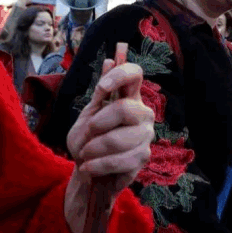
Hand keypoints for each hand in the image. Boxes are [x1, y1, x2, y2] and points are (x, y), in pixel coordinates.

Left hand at [64, 55, 152, 232]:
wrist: (89, 172)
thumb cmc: (88, 141)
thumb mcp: (87, 115)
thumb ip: (99, 94)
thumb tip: (108, 60)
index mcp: (128, 97)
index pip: (135, 73)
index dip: (119, 75)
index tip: (101, 87)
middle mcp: (142, 113)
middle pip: (124, 109)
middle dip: (98, 123)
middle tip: (87, 133)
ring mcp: (146, 135)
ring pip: (118, 139)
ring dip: (93, 149)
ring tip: (85, 155)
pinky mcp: (143, 157)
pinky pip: (118, 160)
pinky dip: (97, 165)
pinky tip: (88, 167)